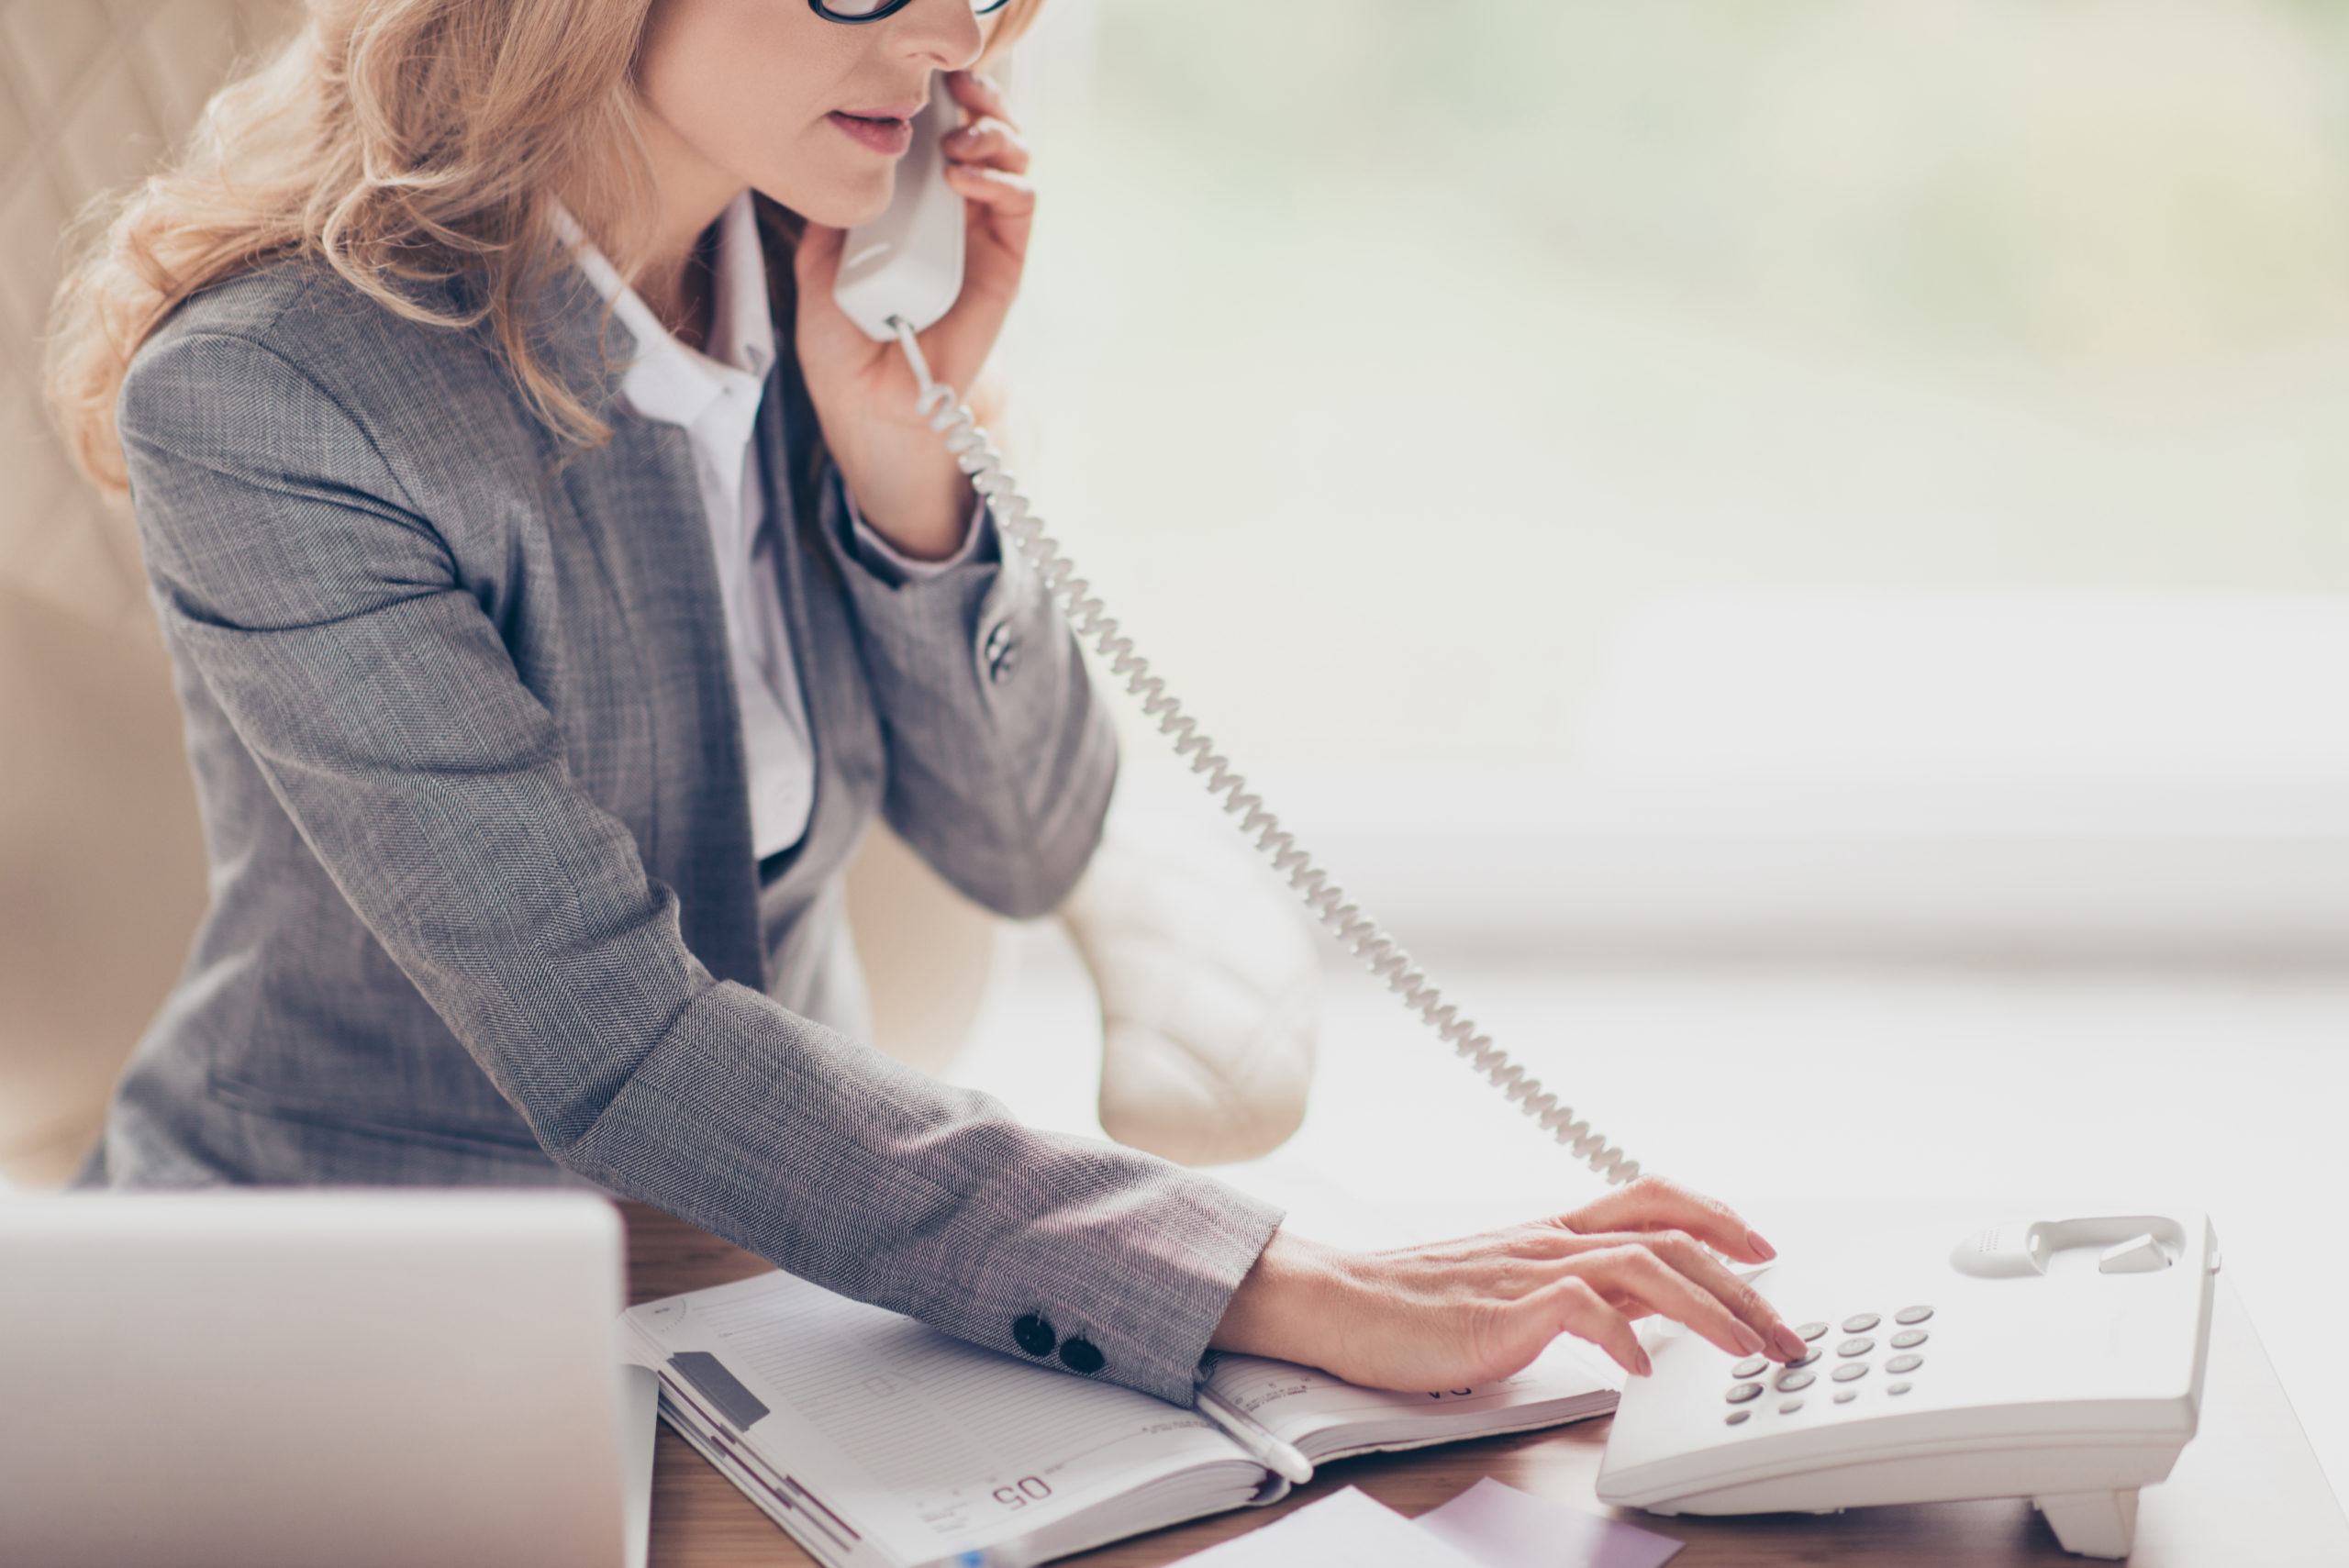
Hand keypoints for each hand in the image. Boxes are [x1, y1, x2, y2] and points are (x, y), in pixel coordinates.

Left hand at [791, 69, 1033, 559]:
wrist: (871, 404)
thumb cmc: (844, 345)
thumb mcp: (815, 265)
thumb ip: (827, 216)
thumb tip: (831, 166)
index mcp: (910, 208)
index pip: (936, 137)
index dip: (939, 100)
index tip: (919, 82)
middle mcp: (952, 216)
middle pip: (982, 135)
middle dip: (977, 100)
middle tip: (954, 89)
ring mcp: (980, 238)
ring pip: (1010, 161)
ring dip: (993, 133)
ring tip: (959, 141)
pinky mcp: (1004, 267)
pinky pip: (1019, 206)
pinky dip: (1002, 179)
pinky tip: (966, 177)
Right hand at [1208, 1175, 1807, 1390]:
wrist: (1339, 1302)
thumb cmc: (1416, 1304)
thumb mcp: (1513, 1289)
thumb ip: (1578, 1292)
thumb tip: (1647, 1312)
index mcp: (1553, 1231)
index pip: (1652, 1199)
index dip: (1716, 1215)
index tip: (1765, 1248)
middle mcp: (1550, 1240)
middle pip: (1668, 1235)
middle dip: (1741, 1279)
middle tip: (1785, 1326)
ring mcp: (1528, 1270)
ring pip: (1642, 1265)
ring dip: (1709, 1306)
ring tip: (1747, 1347)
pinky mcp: (1502, 1309)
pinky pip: (1579, 1310)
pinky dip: (1622, 1336)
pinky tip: (1643, 1368)